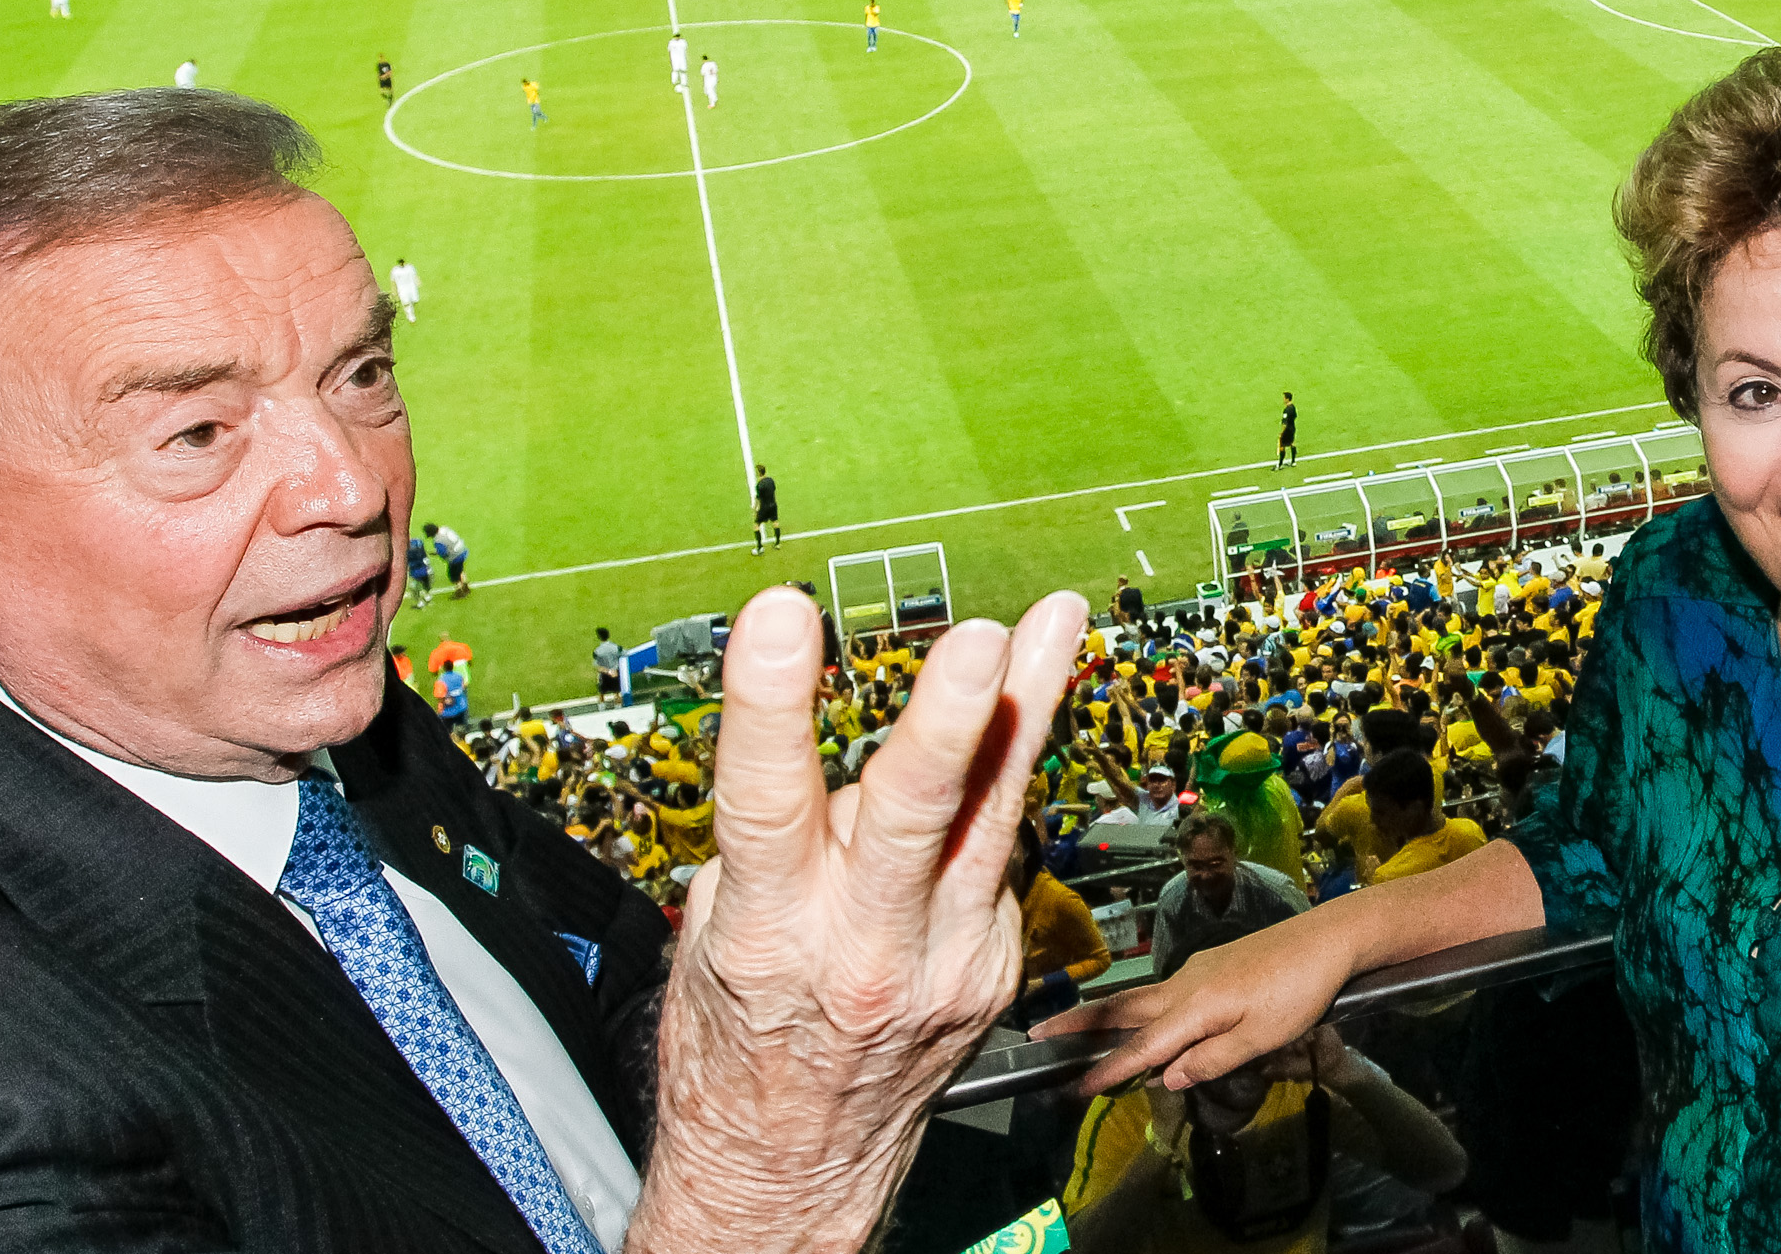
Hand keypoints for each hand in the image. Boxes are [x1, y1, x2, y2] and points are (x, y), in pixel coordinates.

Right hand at [628, 585, 1087, 1253]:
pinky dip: (999, 787)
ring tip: (1056, 624)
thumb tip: (832, 744)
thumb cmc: (741, 1035)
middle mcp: (866, 942)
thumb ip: (780, 840)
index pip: (764, 798)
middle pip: (917, 813)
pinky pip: (998, 852)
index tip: (781, 618)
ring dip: (1029, 707)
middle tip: (979, 644)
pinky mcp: (993, 966)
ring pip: (996, 814)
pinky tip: (1008, 728)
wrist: (793, 1163)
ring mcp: (945, 958)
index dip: (771, 703)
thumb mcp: (723, 932)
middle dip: (951, 721)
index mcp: (771, 926)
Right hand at [1036, 902, 1363, 1092]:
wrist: (1325, 939)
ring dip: (1104, 1013)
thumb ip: (1211, 1060)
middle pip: (1122, 1008)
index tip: (1072, 1087)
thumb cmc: (1299, 994)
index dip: (1106, 1070)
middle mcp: (1184, 984)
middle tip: (1038, 1035)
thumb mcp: (1260, 1039)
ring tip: (1073, 1028)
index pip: (1141, 1047)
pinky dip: (1138, 1008)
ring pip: (1139, 997)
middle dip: (1078, 1023)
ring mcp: (1194, 970)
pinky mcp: (1209, 965)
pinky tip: (1142, 1021)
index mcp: (1194, 1008)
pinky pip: (1162, 992)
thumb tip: (1164, 1076)